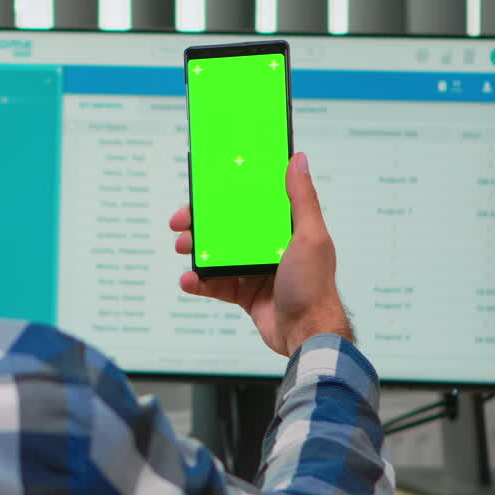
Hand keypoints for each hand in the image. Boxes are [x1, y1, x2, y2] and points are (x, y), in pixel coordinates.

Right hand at [169, 152, 350, 356]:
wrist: (306, 334)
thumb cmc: (314, 286)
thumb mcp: (310, 236)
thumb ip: (302, 198)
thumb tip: (299, 159)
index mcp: (284, 228)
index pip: (251, 203)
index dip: (226, 194)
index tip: (205, 188)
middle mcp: (268, 246)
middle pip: (226, 226)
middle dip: (200, 222)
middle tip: (180, 222)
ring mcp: (254, 270)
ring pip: (216, 254)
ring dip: (195, 249)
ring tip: (182, 248)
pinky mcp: (244, 294)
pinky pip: (214, 284)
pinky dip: (198, 281)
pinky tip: (188, 279)